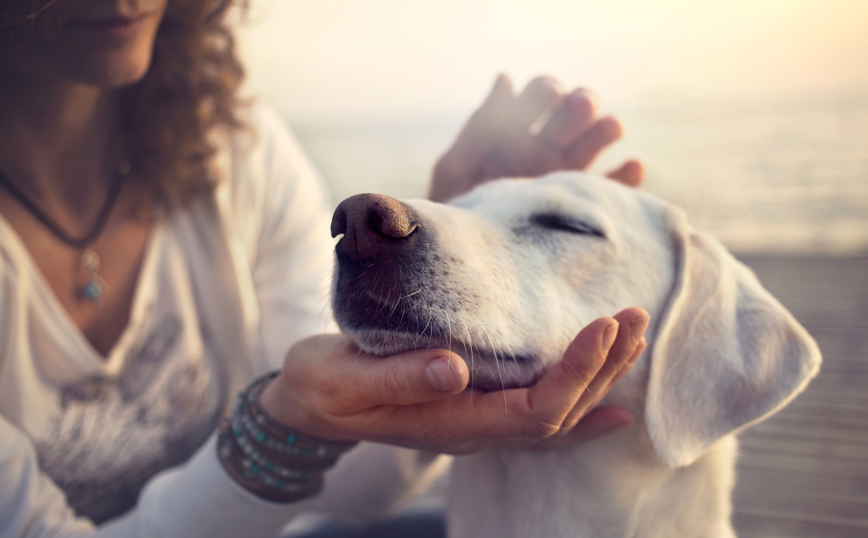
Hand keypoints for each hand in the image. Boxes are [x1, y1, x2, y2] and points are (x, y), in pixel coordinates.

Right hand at [260, 308, 648, 453]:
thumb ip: (398, 378)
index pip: (535, 410)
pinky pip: (540, 415)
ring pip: (557, 413)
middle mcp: (476, 429)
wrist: (309, 404)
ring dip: (600, 376)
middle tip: (634, 316)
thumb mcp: (346, 379)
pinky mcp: (475, 405)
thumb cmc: (324, 387)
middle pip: (560, 412)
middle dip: (603, 366)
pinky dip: (582, 407)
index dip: (575, 372)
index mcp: (452, 424)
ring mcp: (478, 422)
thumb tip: (454, 367)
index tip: (603, 325)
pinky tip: (614, 405)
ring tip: (633, 336)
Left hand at [430, 74, 643, 202]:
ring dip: (606, 129)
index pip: (539, 97)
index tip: (550, 95)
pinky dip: (626, 177)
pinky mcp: (583, 208)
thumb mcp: (457, 169)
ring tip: (611, 127)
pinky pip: (612, 190)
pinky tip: (632, 167)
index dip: (546, 91)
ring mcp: (566, 177)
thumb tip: (505, 77)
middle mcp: (545, 150)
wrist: (468, 265)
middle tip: (582, 106)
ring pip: (595, 143)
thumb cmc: (454, 215)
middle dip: (580, 103)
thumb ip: (480, 127)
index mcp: (514, 133)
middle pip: (573, 114)